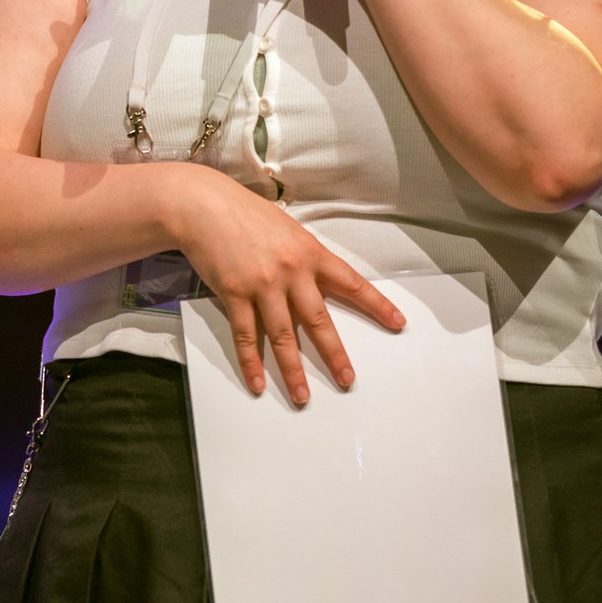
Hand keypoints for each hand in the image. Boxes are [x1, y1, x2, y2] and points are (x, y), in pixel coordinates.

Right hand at [175, 167, 403, 402]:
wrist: (203, 206)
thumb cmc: (245, 214)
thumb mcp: (288, 230)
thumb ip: (305, 257)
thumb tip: (317, 282)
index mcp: (311, 252)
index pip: (352, 283)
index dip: (377, 305)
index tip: (397, 323)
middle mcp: (292, 272)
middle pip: (319, 321)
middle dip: (335, 355)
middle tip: (347, 380)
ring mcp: (262, 285)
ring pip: (283, 337)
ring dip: (293, 371)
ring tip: (302, 396)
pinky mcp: (234, 294)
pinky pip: (246, 336)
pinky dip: (252, 363)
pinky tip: (258, 383)